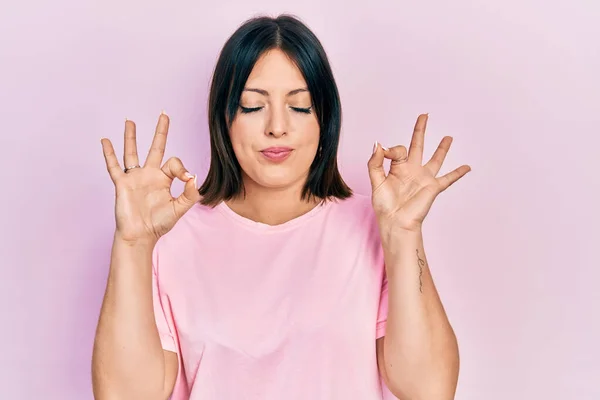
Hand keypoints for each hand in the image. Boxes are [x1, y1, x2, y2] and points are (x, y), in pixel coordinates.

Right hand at [101, 112, 200, 243]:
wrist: (140, 236)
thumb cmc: (159, 224)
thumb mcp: (179, 209)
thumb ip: (189, 194)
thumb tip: (193, 177)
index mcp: (165, 179)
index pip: (174, 162)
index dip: (181, 167)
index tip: (185, 177)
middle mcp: (150, 175)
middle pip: (155, 147)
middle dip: (160, 131)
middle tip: (164, 114)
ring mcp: (135, 177)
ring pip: (132, 152)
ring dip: (131, 136)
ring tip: (130, 120)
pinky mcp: (122, 184)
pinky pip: (114, 166)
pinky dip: (109, 153)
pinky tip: (105, 140)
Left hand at [367, 114, 470, 232]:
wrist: (396, 222)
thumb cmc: (384, 206)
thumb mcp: (376, 181)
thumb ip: (375, 162)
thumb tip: (379, 144)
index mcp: (397, 168)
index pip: (398, 149)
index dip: (391, 148)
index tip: (385, 151)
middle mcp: (411, 170)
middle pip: (417, 145)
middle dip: (420, 130)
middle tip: (424, 115)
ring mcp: (423, 178)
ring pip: (435, 159)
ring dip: (442, 148)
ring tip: (448, 137)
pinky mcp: (433, 187)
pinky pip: (448, 178)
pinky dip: (458, 173)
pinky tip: (467, 167)